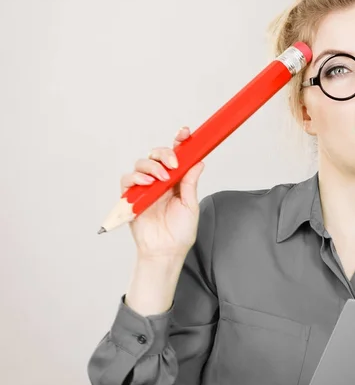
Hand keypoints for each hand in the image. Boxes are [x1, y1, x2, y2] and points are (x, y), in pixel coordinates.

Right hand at [120, 126, 204, 260]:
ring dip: (152, 166)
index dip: (179, 142)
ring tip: (161, 179)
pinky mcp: (131, 197)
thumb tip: (198, 162)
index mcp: (176, 180)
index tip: (185, 133)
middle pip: (156, 154)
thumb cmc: (180, 231)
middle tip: (173, 164)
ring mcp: (144, 187)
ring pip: (141, 163)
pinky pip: (127, 179)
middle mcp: (159, 180)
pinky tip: (146, 183)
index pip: (176, 155)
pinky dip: (136, 177)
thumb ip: (190, 183)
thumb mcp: (190, 205)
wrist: (166, 251)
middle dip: (164, 153)